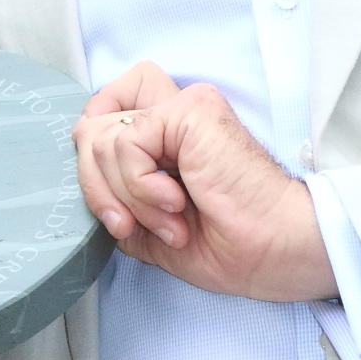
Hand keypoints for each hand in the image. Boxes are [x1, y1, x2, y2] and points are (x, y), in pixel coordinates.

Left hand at [74, 63, 334, 301]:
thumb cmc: (229, 245)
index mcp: (166, 135)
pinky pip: (126, 142)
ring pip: (100, 135)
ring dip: (125, 195)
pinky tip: (175, 204)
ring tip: (169, 221)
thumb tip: (85, 185)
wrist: (274, 252)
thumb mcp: (149, 228)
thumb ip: (116, 198)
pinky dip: (138, 185)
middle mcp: (173, 111)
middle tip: (129, 225)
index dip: (92, 163)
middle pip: (90, 121)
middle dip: (94, 184)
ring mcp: (183, 106)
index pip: (100, 116)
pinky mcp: (190, 110)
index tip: (116, 215)